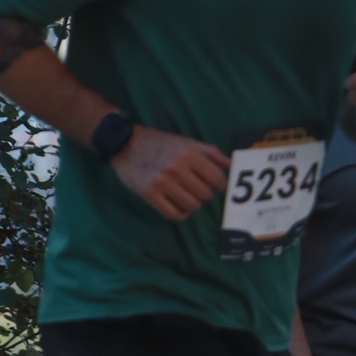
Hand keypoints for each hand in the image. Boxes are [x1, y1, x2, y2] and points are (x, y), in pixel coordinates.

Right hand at [113, 127, 228, 221]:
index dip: (219, 185)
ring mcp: (163, 183)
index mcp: (189, 154)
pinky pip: (173, 214)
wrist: (126, 144)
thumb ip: (210, 152)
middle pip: (205, 195)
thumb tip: (230, 165)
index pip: (217, 179)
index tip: (214, 185)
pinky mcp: (150, 194)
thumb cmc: (159, 142)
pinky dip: (180, 214)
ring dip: (192, 204)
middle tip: (197, 189)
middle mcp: (178, 168)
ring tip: (186, 196)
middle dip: (204, 194)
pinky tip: (178, 207)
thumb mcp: (186, 141)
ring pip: (191, 206)